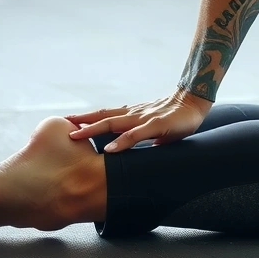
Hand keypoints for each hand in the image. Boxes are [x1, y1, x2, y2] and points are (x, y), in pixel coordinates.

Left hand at [66, 88, 211, 151]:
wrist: (195, 103)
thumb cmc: (176, 117)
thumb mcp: (154, 130)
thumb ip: (141, 138)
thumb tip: (133, 155)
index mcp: (133, 115)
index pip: (105, 116)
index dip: (87, 119)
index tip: (69, 124)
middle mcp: (134, 114)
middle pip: (103, 117)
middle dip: (82, 123)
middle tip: (63, 128)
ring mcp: (143, 119)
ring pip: (113, 123)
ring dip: (93, 129)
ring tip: (76, 135)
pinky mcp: (156, 125)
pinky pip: (135, 135)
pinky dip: (121, 142)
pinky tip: (110, 150)